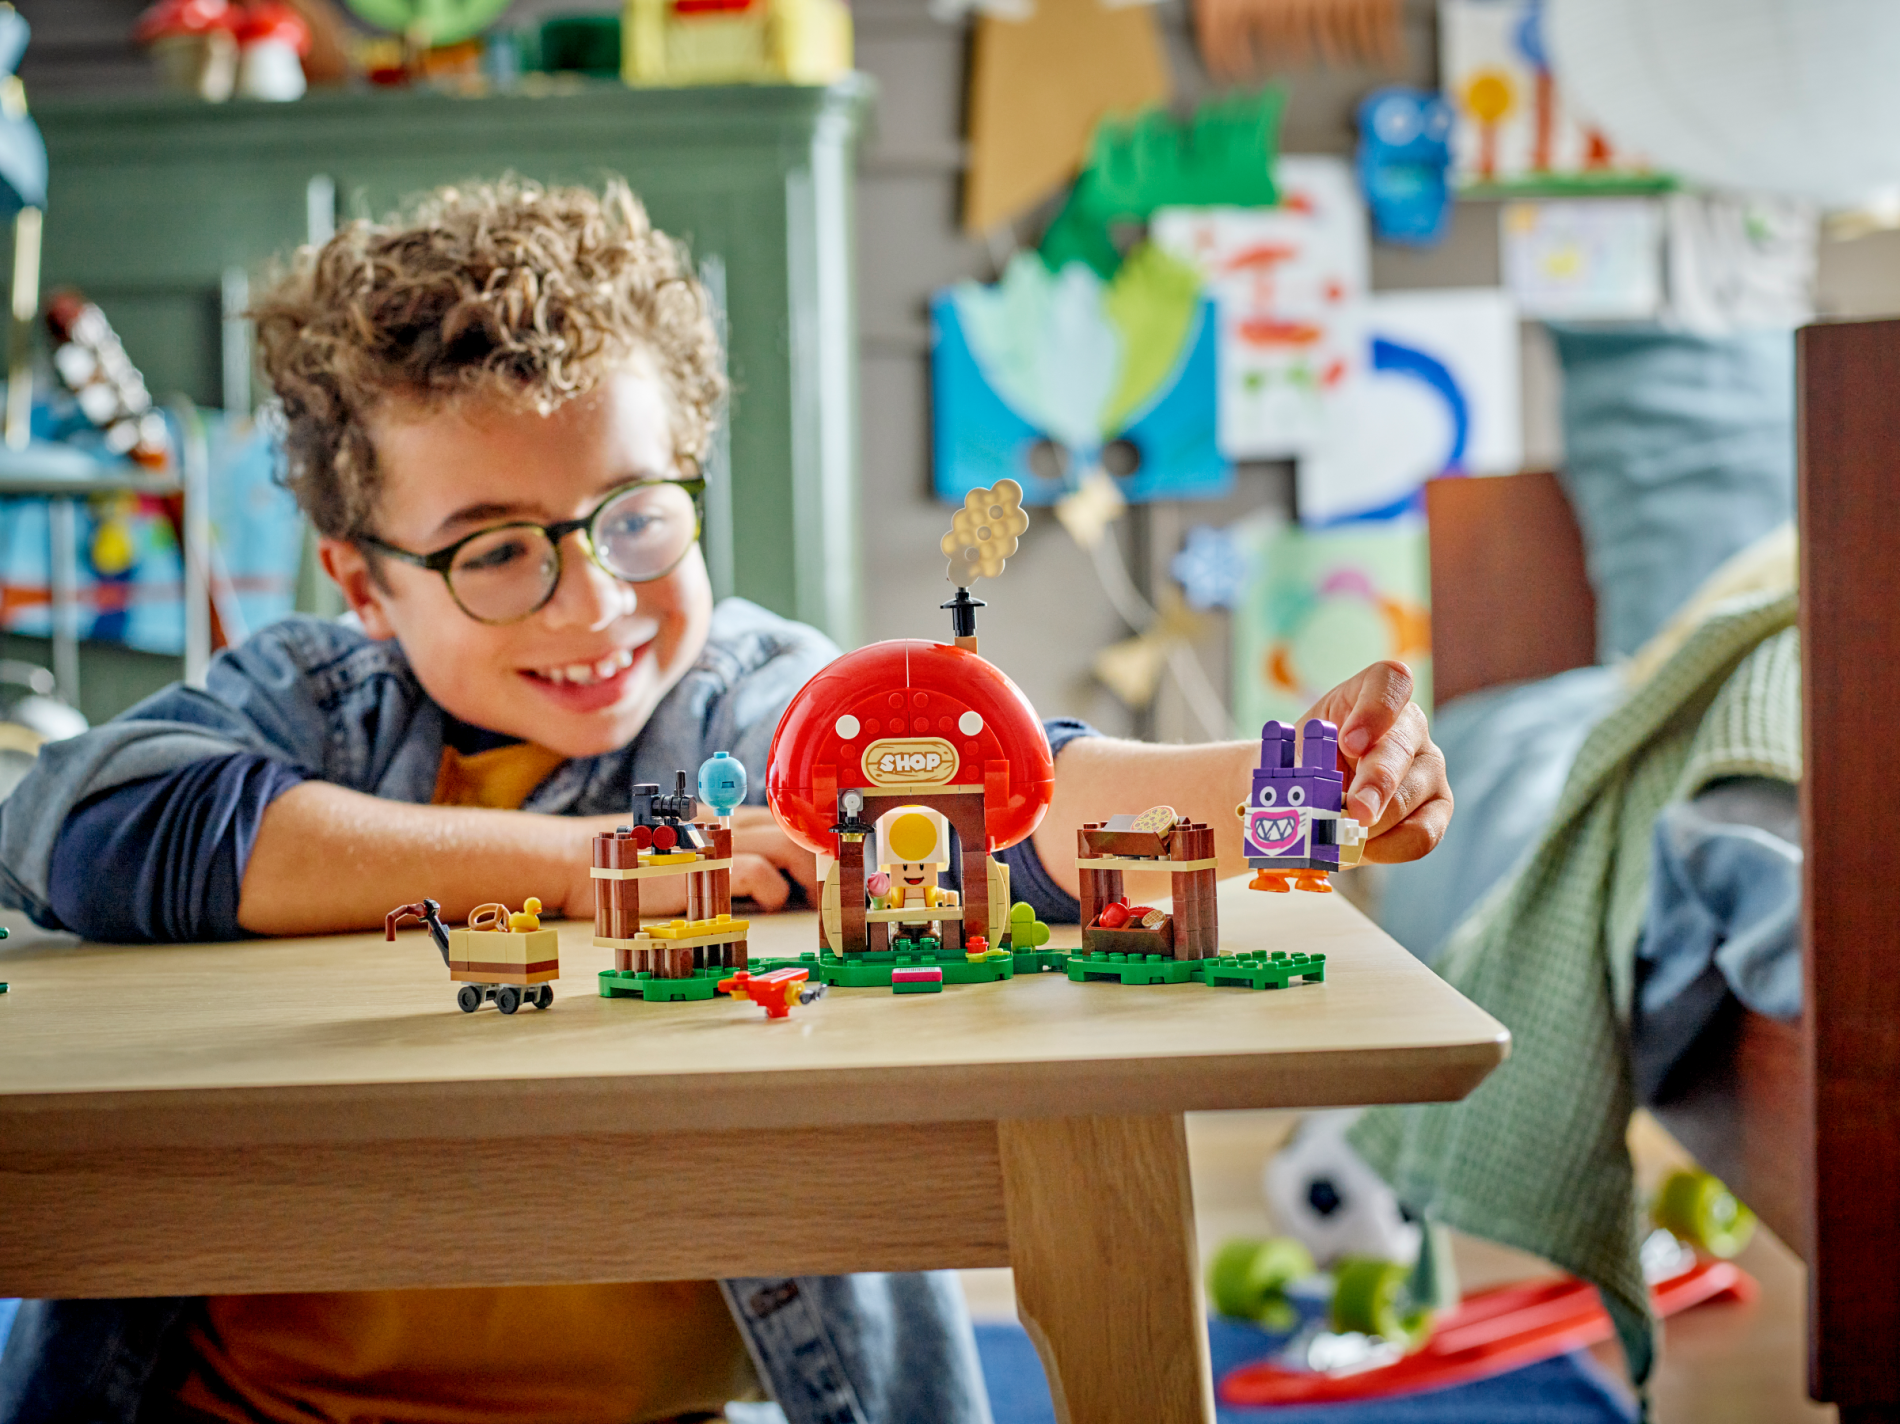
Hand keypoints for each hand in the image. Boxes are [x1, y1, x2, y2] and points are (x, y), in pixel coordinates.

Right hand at [557, 809, 821, 920]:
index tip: (837, 862)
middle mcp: (728, 821)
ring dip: (809, 877)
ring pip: (788, 846)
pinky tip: (768, 904)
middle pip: (798, 828)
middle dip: (824, 858)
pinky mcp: (704, 868)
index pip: (788, 817)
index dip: (818, 837)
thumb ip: (728, 848)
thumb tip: (773, 873)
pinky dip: (773, 891)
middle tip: (833, 888)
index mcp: (727, 815)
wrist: (584, 858)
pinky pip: (759, 875)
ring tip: (813, 902)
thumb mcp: (690, 846)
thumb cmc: (638, 860)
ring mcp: (717, 842)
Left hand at [1300, 661, 1450, 863]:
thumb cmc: (1302, 762)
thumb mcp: (1292, 755)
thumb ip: (1301, 769)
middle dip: (1376, 784)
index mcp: (1373, 694)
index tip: (1349, 742)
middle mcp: (1409, 726)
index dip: (1375, 711)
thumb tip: (1306, 801)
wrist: (1306, 794)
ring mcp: (1428, 766)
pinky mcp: (1437, 807)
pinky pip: (1423, 834)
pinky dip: (1386, 848)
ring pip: (1411, 797)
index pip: (1390, 682)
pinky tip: (1360, 848)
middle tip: (1355, 812)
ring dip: (1373, 825)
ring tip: (1339, 836)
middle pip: (1401, 749)